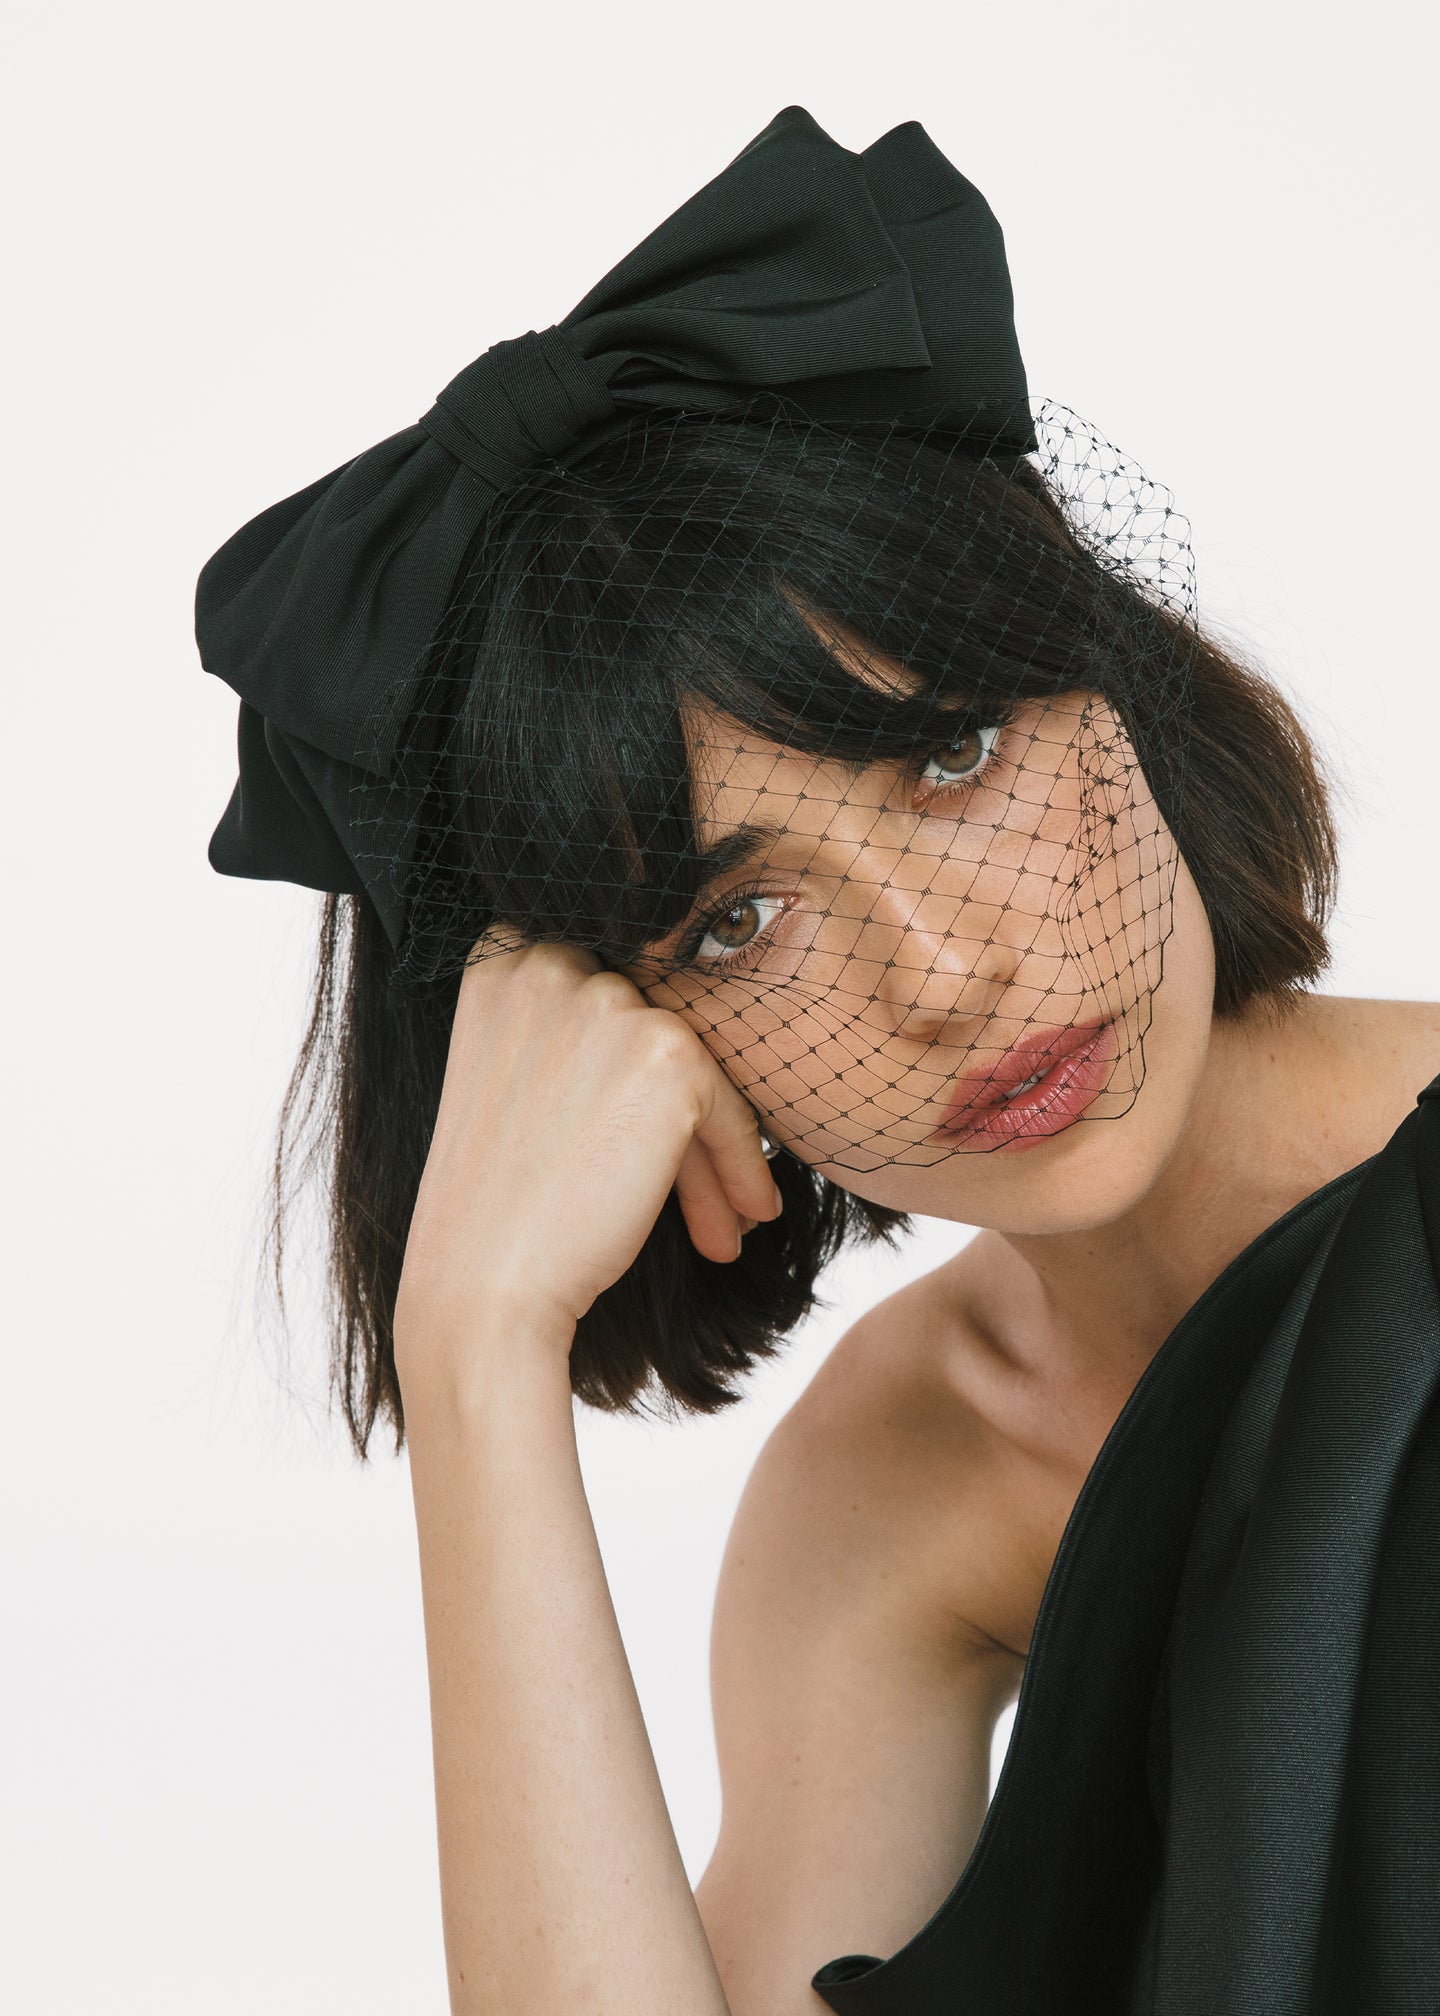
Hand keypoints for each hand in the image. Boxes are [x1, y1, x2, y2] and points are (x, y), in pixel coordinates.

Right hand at [392, 932, 784, 1373]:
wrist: (483, 1288)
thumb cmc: (493, 1206)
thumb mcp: (513, 1082)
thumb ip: (573, 1034)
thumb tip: (673, 1035)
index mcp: (499, 957)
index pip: (604, 990)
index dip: (629, 1068)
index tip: (646, 1135)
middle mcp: (548, 960)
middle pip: (651, 1026)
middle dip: (677, 1115)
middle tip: (698, 1194)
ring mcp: (607, 1000)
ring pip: (696, 1068)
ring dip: (711, 1151)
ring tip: (722, 1219)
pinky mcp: (665, 1050)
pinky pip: (730, 1104)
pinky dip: (741, 1163)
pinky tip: (739, 1216)